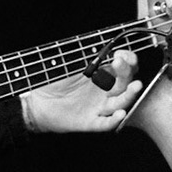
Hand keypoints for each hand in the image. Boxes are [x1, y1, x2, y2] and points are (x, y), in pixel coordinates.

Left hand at [20, 49, 143, 132]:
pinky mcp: (90, 122)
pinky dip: (114, 120)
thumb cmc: (54, 81)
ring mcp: (99, 107)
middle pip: (125, 83)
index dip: (128, 60)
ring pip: (121, 103)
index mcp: (103, 75)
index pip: (124, 68)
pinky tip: (120, 114)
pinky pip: (106, 123)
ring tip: (135, 86)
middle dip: (127, 72)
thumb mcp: (72, 65)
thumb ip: (89, 58)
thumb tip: (105, 47)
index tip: (122, 54)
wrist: (36, 101)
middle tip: (121, 62)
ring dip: (129, 95)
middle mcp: (104, 92)